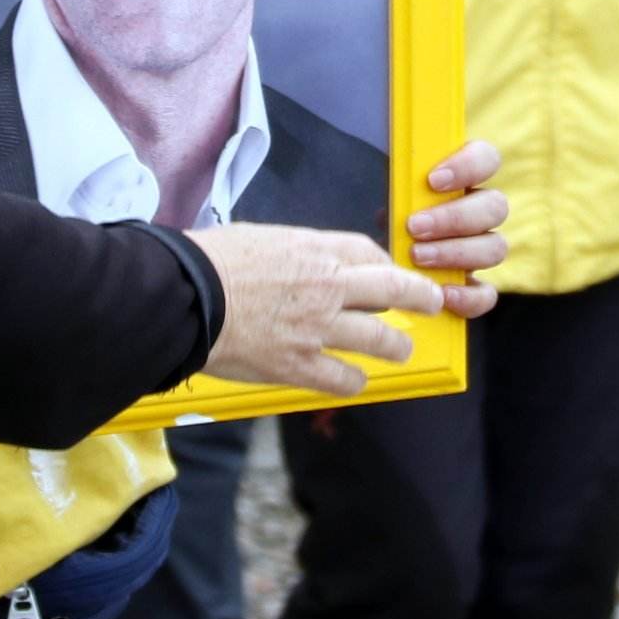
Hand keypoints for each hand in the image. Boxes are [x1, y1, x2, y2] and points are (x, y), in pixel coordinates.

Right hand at [195, 224, 449, 393]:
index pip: (367, 251)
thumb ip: (289, 252)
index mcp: (313, 250)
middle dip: (419, 296)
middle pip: (392, 288)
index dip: (386, 263)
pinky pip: (343, 378)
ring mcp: (318, 328)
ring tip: (401, 349)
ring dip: (395, 345)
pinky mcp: (300, 365)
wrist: (186, 298)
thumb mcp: (257, 238)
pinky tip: (355, 380)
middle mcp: (327, 287)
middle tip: (432, 302)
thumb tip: (296, 262)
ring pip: (379, 338)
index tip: (391, 272)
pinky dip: (354, 381)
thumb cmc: (209, 262)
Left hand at [403, 137, 510, 322]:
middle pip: (495, 207)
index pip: (487, 159)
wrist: (373, 259)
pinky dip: (469, 297)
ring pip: (495, 248)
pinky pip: (486, 294)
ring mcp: (481, 250)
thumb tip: (391, 160)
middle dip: (455, 218)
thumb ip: (397, 175)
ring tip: (418, 256)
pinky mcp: (473, 287)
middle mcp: (480, 212)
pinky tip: (443, 295)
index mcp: (466, 178)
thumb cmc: (385, 213)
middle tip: (415, 226)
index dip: (469, 167)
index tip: (433, 180)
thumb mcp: (387, 188)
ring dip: (457, 252)